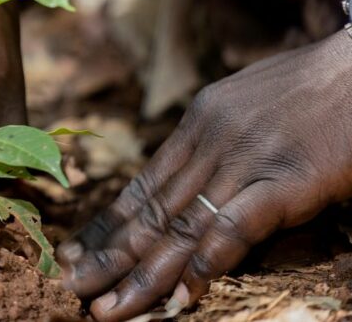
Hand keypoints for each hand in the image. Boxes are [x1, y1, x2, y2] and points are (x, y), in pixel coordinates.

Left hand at [58, 29, 351, 320]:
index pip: (142, 184)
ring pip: (181, 225)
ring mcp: (246, 160)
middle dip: (109, 256)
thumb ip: (215, 140)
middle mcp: (211, 140)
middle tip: (73, 288)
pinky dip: (205, 262)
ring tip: (109, 308)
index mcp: (199, 121)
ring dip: (143, 274)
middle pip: (151, 210)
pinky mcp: (288, 180)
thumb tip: (190, 177)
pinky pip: (236, 227)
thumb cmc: (313, 87)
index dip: (107, 224)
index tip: (74, 251)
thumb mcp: (246, 103)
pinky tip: (181, 296)